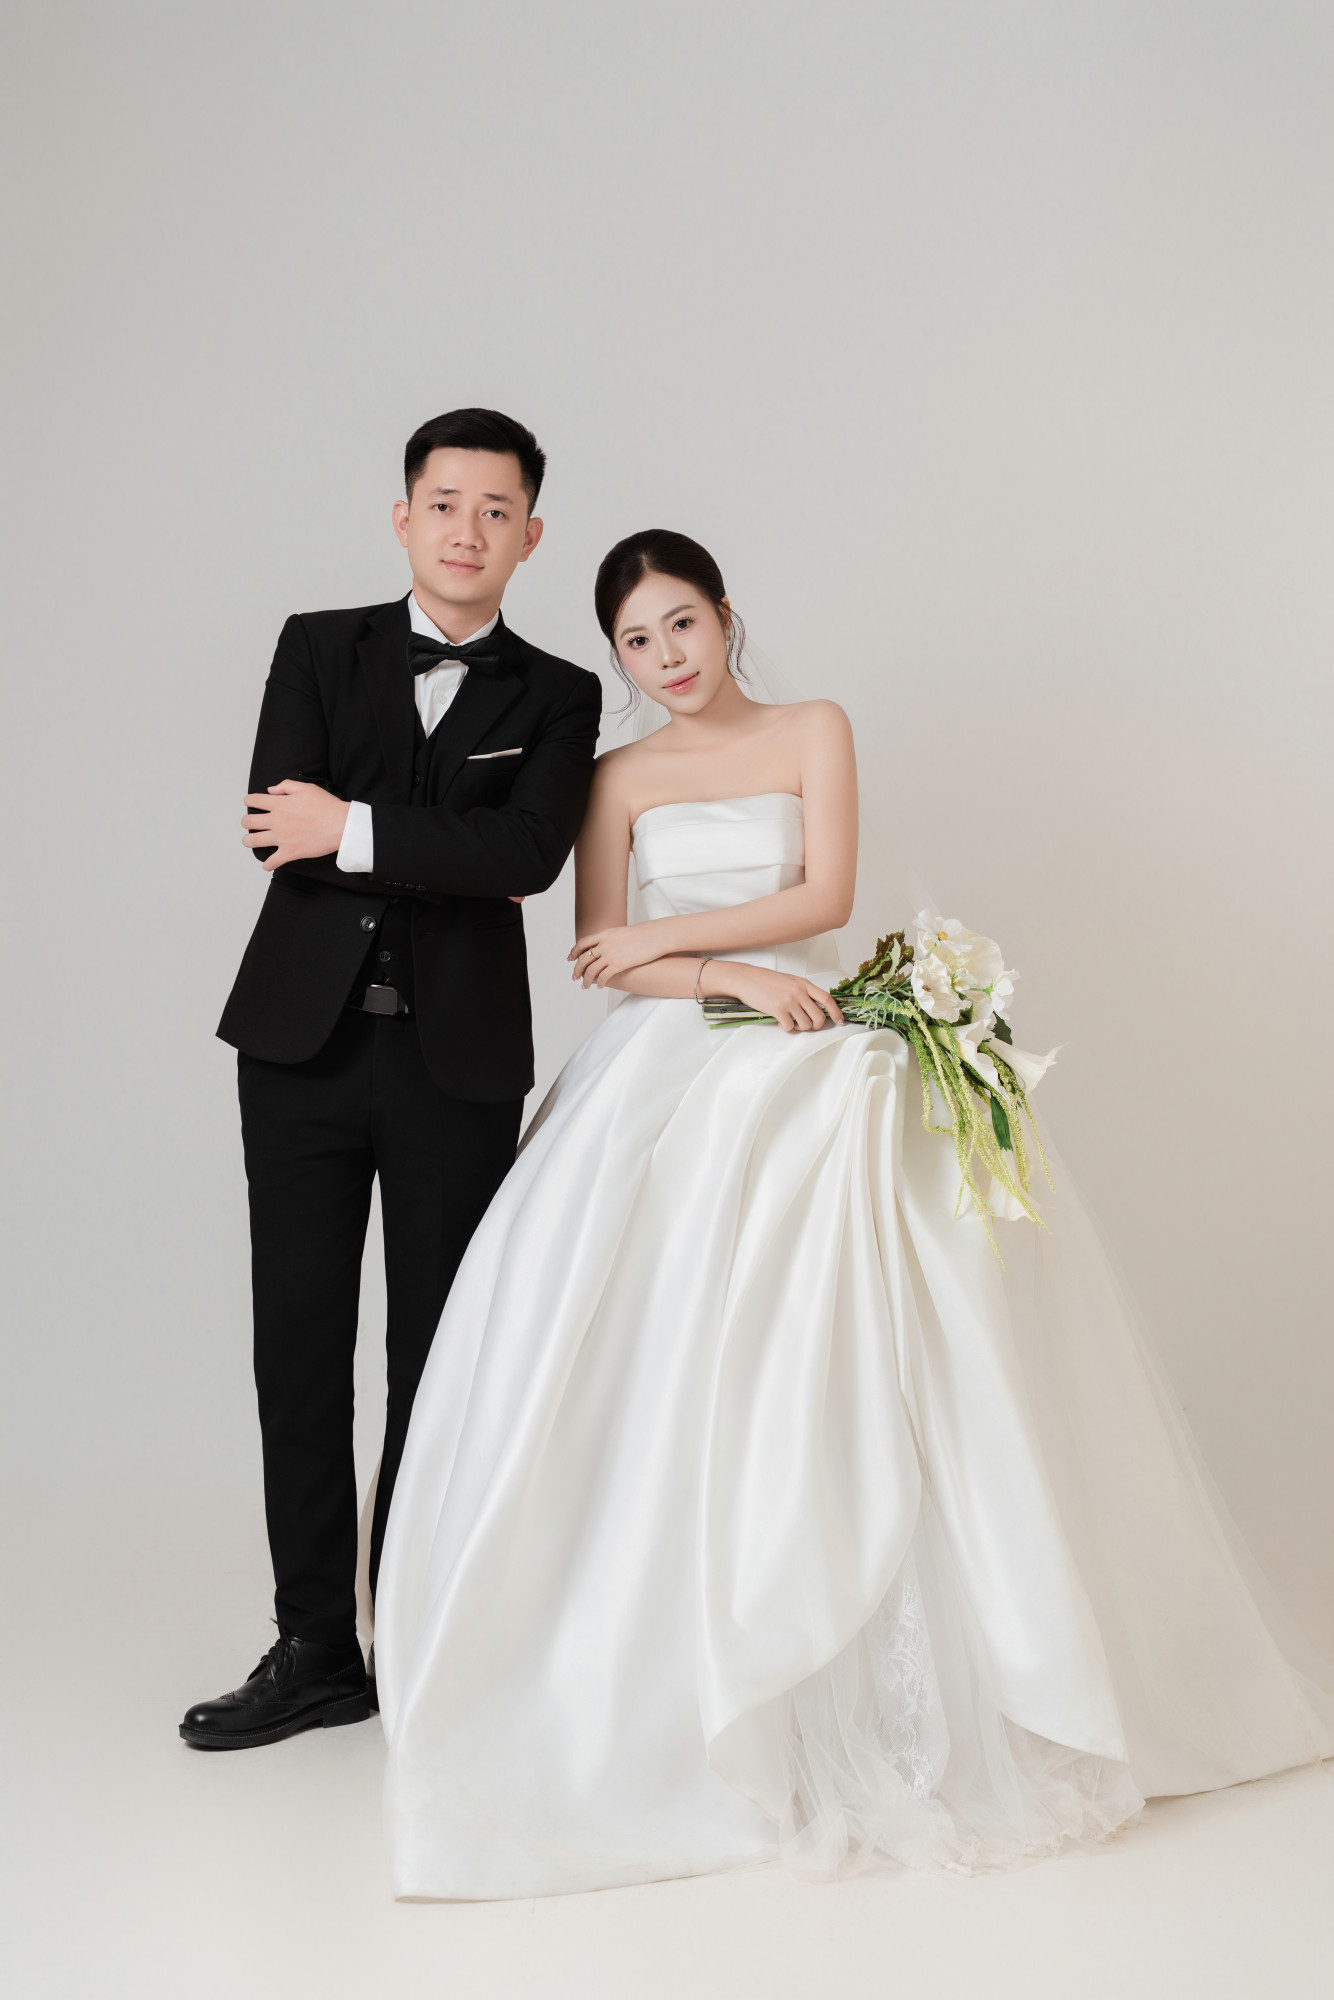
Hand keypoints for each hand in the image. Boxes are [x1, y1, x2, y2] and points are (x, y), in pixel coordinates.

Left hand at [243, 780, 349, 870]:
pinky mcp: (290, 852)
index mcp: (279, 804)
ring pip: (253, 841)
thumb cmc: (327, 806)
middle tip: (251, 823)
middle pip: (249, 822)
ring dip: (249, 841)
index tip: (251, 803)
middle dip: (247, 822)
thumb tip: (271, 790)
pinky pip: (272, 862)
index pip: (254, 800)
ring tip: (251, 841)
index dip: (249, 800)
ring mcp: (282, 838)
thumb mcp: (306, 788)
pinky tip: (268, 864)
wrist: (341, 825)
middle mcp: (276, 821)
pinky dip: (268, 864)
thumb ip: (285, 786)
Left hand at [568, 924, 661, 987]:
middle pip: (583, 959)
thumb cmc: (644, 935)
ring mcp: (610, 954)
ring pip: (591, 970)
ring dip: (586, 980)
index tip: (570, 959)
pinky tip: (600, 986)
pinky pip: (603, 976)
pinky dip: (599, 983)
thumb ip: (612, 938)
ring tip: (585, 986)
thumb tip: (607, 944)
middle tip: (575, 978)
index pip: (583, 943)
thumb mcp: (622, 933)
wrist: (656, 936)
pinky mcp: (619, 964)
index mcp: (604, 934)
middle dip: (577, 970)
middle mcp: (604, 944)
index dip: (574, 952)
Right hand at [707, 962, 843, 1032]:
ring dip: (799, 1027)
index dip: (836, 1012)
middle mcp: (799, 992)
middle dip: (815, 1026)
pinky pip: (790, 1027)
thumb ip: (803, 992)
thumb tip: (814, 1008)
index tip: (840, 1021)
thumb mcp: (789, 981)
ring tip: (790, 1020)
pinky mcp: (778, 1009)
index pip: (827, 999)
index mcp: (804, 984)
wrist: (746, 978)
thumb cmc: (765, 980)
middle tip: (806, 1025)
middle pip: (819, 1017)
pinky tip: (779, 1020)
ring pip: (806, 1025)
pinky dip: (786, 1027)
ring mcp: (789, 1001)